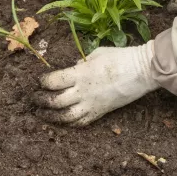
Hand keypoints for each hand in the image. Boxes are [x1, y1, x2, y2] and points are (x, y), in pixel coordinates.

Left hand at [32, 42, 158, 126]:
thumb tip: (72, 68)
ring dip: (51, 116)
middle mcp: (83, 91)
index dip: (43, 82)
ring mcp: (92, 103)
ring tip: (43, 113)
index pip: (53, 81)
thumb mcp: (97, 53)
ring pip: (65, 116)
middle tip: (34, 98)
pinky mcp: (100, 111)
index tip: (39, 81)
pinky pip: (81, 122)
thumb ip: (82, 62)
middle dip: (41, 100)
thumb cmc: (120, 57)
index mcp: (81, 74)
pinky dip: (69, 123)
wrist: (142, 71)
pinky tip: (63, 120)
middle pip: (55, 101)